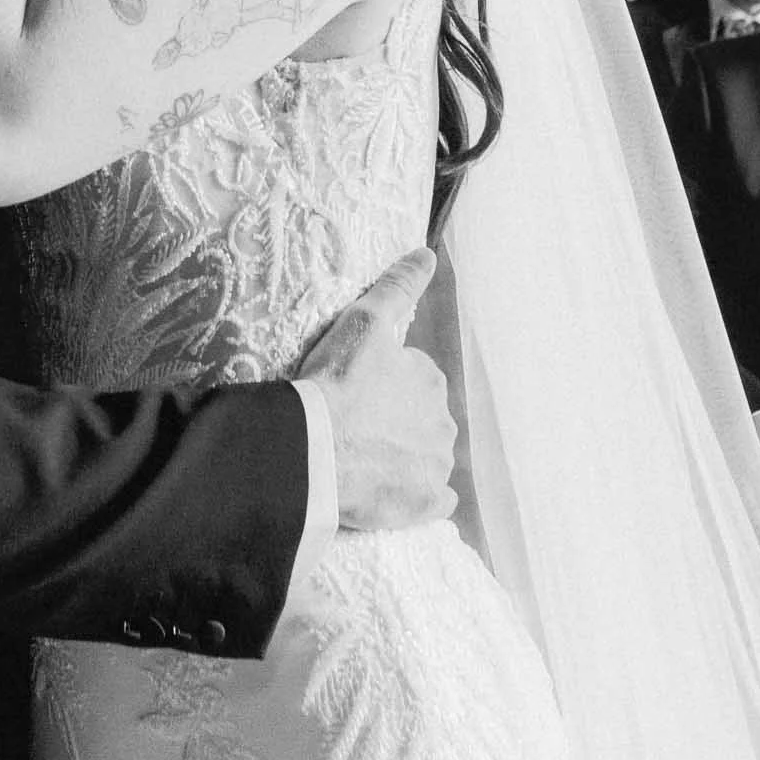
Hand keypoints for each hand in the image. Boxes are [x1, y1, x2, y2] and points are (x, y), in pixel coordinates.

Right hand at [298, 246, 457, 532]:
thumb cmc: (336, 381)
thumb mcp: (365, 322)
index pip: (413, 379)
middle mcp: (444, 424)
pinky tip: (389, 489)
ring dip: (404, 458)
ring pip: (426, 458)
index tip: (355, 390)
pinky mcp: (424, 505)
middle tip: (354, 425)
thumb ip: (399, 286)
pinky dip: (417, 496)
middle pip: (420, 420)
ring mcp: (435, 468)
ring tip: (362, 458)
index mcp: (431, 381)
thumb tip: (428, 254)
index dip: (382, 384)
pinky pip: (432, 501)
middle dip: (396, 422)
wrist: (316, 448)